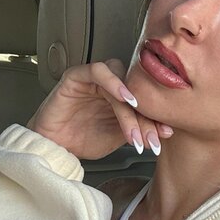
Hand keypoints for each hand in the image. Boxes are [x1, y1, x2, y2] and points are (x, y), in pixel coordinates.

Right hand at [26, 59, 172, 160]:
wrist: (53, 147)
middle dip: (146, 119)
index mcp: (123, 96)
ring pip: (121, 84)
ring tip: (135, 131)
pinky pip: (98, 71)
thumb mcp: (118, 138)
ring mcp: (95, 79)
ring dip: (130, 110)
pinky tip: (124, 99)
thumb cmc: (82, 139)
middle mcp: (111, 85)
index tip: (164, 135)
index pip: (146, 101)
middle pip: (136, 92)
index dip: (156, 118)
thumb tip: (166, 131)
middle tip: (150, 140)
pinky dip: (114, 82)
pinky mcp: (77, 75)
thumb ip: (138, 129)